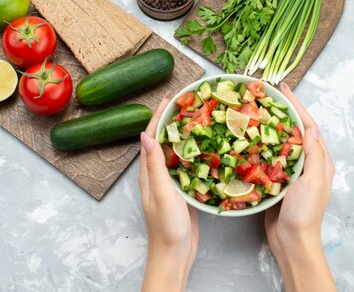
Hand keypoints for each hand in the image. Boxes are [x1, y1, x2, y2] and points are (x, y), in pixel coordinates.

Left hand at [139, 92, 198, 291]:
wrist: (175, 255)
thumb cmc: (167, 228)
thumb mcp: (162, 193)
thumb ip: (155, 166)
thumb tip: (146, 135)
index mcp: (149, 173)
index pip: (151, 136)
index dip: (159, 116)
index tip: (169, 98)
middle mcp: (157, 175)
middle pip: (164, 140)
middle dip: (173, 120)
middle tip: (187, 103)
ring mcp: (170, 183)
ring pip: (176, 151)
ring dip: (184, 134)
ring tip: (198, 118)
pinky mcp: (182, 191)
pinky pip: (187, 165)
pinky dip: (195, 152)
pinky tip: (207, 147)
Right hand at [265, 82, 335, 291]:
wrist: (292, 242)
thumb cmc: (305, 214)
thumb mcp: (313, 182)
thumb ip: (313, 154)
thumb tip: (310, 127)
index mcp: (319, 161)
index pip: (308, 126)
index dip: (296, 106)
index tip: (283, 89)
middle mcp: (306, 163)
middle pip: (294, 130)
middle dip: (282, 111)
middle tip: (266, 96)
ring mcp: (291, 172)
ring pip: (280, 141)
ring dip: (269, 125)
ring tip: (255, 111)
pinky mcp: (276, 181)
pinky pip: (268, 157)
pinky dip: (260, 144)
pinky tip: (248, 139)